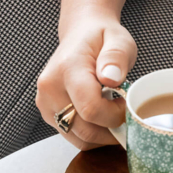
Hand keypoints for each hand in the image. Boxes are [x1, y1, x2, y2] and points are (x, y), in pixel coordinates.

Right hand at [35, 10, 136, 150]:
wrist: (80, 34)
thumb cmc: (101, 38)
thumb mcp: (118, 39)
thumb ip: (117, 57)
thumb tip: (112, 79)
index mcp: (67, 69)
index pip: (91, 109)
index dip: (115, 115)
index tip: (127, 104)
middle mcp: (50, 88)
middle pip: (85, 130)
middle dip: (111, 129)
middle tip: (124, 112)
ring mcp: (45, 103)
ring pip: (79, 138)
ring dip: (102, 134)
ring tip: (112, 112)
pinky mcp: (48, 114)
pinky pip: (73, 136)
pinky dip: (91, 134)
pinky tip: (101, 116)